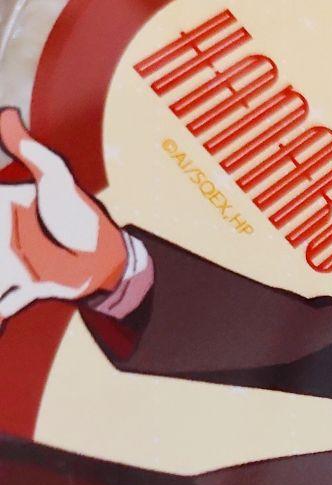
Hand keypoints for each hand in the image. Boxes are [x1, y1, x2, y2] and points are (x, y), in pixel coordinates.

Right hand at [0, 108, 126, 323]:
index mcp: (4, 203)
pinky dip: (0, 314)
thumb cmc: (83, 215)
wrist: (110, 257)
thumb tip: (4, 113)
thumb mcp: (55, 180)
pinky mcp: (27, 286)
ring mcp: (12, 262)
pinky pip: (5, 302)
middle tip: (0, 253)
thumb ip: (30, 151)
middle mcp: (4, 233)